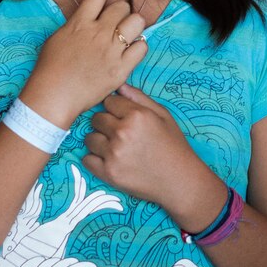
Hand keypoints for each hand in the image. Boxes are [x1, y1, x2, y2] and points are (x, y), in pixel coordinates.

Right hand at [20, 0, 148, 126]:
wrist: (54, 96)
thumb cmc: (50, 68)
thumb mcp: (58, 37)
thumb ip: (76, 23)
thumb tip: (88, 17)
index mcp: (81, 22)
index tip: (100, 8)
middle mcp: (99, 32)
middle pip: (123, 6)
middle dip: (119, 14)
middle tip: (114, 26)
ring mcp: (112, 50)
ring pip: (137, 21)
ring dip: (132, 27)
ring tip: (125, 37)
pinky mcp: (121, 68)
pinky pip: (142, 47)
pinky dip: (138, 48)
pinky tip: (129, 54)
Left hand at [83, 85, 219, 225]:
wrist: (179, 181)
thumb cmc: (174, 146)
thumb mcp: (163, 116)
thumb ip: (139, 98)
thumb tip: (119, 85)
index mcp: (137, 116)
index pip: (109, 102)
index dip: (115, 108)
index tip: (122, 117)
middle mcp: (122, 133)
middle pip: (96, 119)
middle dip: (105, 123)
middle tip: (120, 133)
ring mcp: (113, 154)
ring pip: (90, 138)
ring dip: (99, 141)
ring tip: (115, 147)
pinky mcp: (108, 173)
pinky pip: (87, 159)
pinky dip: (95, 159)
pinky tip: (110, 160)